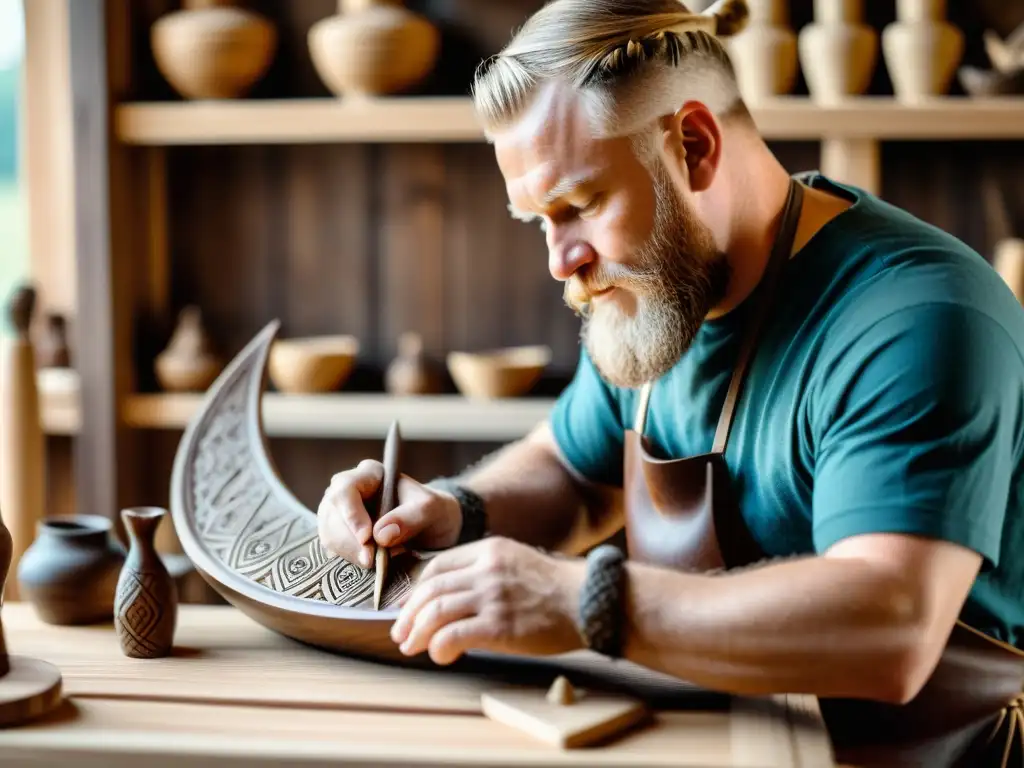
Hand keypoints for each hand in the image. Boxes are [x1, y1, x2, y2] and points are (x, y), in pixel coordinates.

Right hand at [317, 461, 461, 567]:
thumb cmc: (434, 512)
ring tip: (376, 563)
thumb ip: (411, 517)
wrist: (434, 531)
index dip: (351, 514)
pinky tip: (370, 564)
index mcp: (369, 474)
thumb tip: (380, 534)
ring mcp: (340, 514)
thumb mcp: (433, 510)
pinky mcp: (340, 537)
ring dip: (350, 554)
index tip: (366, 538)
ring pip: (329, 535)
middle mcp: (348, 491)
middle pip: (332, 514)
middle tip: (371, 560)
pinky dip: (350, 561)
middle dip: (350, 541)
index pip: (346, 489)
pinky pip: (334, 551)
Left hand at [389, 537, 585, 664]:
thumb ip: (486, 572)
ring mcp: (492, 596)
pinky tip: (440, 656)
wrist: (589, 602)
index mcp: (489, 550)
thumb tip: (453, 598)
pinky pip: (453, 636)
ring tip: (411, 647)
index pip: (437, 567)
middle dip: (409, 614)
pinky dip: (439, 648)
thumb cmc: (556, 590)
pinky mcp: (499, 625)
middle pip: (430, 589)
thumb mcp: (517, 563)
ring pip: (435, 612)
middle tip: (400, 632)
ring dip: (417, 633)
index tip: (408, 607)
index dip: (416, 589)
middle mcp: (486, 569)